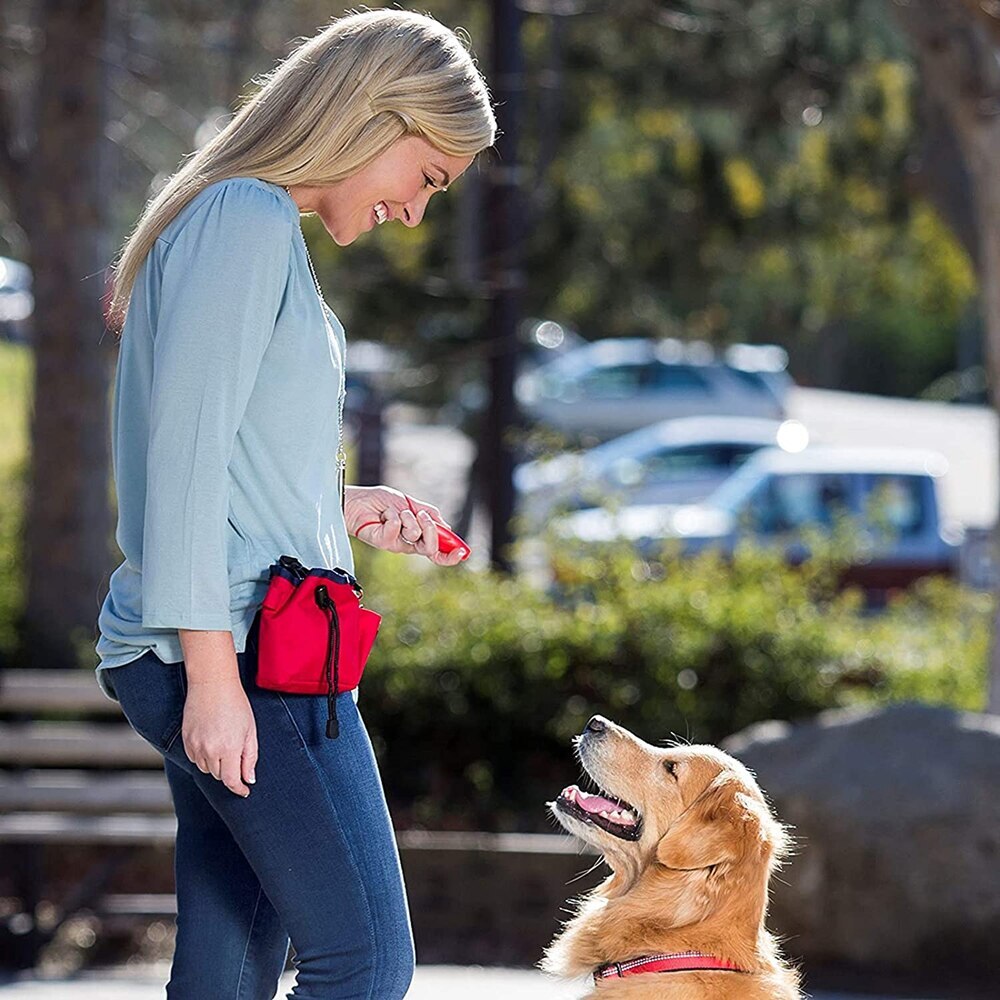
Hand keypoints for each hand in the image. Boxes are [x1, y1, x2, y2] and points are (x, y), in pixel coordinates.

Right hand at [181, 678, 257, 796]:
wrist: (212, 685)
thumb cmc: (235, 704)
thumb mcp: (250, 730)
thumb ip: (250, 757)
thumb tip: (249, 779)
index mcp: (230, 748)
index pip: (231, 780)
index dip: (239, 789)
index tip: (244, 791)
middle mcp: (210, 750)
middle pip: (219, 775)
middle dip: (228, 770)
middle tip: (235, 752)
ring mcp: (196, 746)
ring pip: (206, 769)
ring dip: (215, 763)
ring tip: (222, 742)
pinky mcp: (185, 741)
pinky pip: (194, 759)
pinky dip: (203, 756)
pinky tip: (210, 740)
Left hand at [345, 484, 467, 565]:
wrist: (358, 500)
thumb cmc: (381, 501)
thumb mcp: (411, 503)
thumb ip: (430, 514)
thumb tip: (446, 528)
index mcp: (419, 536)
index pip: (439, 551)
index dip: (452, 554)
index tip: (463, 551)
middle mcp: (409, 543)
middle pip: (431, 548)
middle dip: (430, 529)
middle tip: (421, 515)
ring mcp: (397, 544)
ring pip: (415, 535)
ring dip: (407, 516)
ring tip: (394, 510)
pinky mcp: (384, 542)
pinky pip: (397, 528)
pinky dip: (393, 515)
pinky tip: (384, 514)